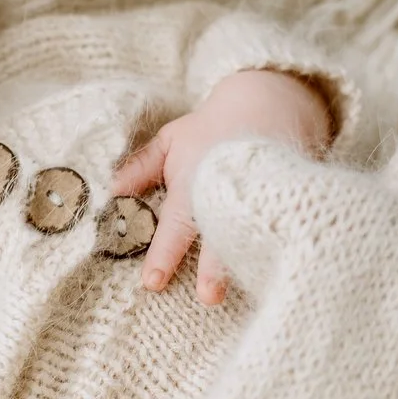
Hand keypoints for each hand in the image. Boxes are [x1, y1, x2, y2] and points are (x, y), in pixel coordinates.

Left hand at [114, 69, 336, 302]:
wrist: (269, 101)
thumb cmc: (211, 127)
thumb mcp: (170, 140)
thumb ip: (141, 168)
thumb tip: (111, 190)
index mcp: (192, 184)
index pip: (174, 226)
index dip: (163, 255)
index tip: (152, 283)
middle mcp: (223, 196)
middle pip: (217, 234)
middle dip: (213, 266)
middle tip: (208, 297)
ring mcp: (258, 198)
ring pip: (250, 233)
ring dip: (247, 262)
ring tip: (252, 290)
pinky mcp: (286, 197)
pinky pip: (283, 225)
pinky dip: (281, 246)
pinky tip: (278, 272)